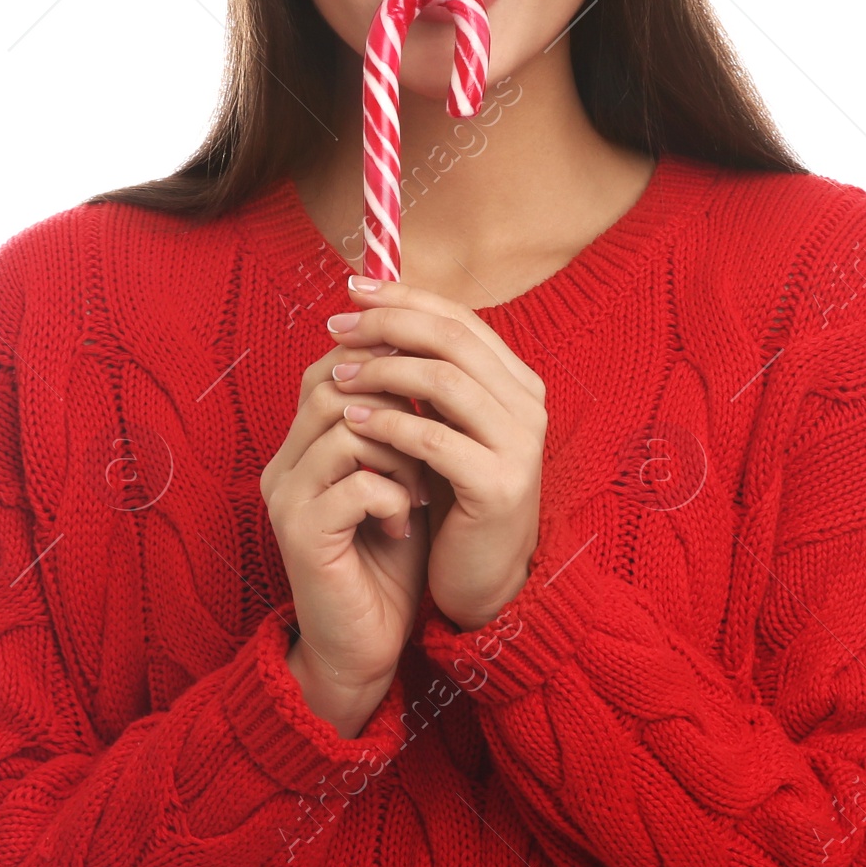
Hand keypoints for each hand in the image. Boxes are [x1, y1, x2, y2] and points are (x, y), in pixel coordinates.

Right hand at [259, 341, 431, 736]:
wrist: (365, 644)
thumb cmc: (389, 559)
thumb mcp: (400, 478)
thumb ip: (401, 427)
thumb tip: (431, 363)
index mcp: (301, 445)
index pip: (328, 368)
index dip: (383, 368)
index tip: (430, 395)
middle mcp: (283, 464)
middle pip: (333, 387)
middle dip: (397, 408)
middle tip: (428, 446)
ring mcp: (286, 497)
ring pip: (346, 429)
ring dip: (400, 454)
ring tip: (417, 492)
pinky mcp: (300, 533)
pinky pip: (356, 484)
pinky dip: (394, 498)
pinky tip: (403, 526)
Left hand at [326, 276, 546, 630]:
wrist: (483, 575)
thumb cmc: (455, 495)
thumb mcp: (447, 425)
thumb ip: (429, 376)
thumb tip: (373, 316)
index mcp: (517, 381)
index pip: (460, 318)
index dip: (404, 298)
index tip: (352, 291)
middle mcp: (529, 405)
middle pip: (452, 339)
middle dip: (387, 325)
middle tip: (336, 326)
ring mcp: (520, 445)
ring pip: (445, 381)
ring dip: (383, 371)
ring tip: (338, 374)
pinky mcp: (499, 486)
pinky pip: (435, 439)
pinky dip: (389, 422)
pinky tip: (353, 420)